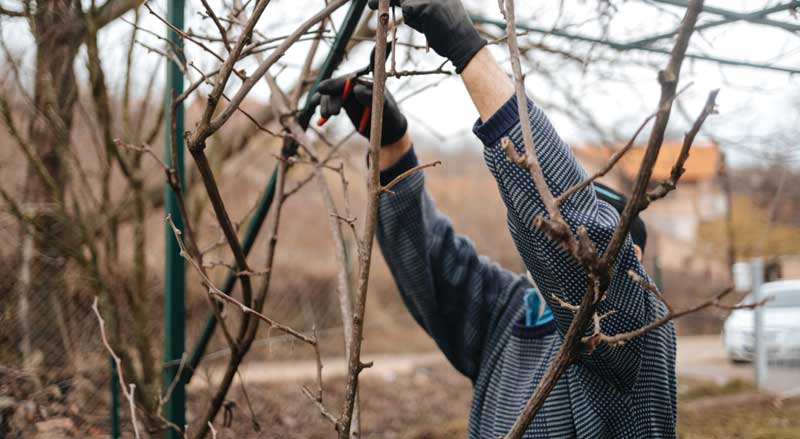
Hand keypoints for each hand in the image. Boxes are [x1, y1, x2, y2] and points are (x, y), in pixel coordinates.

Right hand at [312, 76, 406, 145]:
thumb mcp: (384, 107)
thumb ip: (371, 97)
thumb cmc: (389, 116)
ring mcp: (349, 92)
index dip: (336, 83)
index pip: (350, 79)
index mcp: (367, 80)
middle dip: (330, 96)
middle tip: (330, 112)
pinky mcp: (344, 101)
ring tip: (325, 115)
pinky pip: (329, 100)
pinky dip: (320, 102)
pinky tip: (313, 105)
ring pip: (331, 93)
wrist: (386, 130)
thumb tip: (356, 88)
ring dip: (325, 102)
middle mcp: (356, 83)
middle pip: (338, 85)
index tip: (323, 89)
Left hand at [369, 0, 485, 72]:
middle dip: (384, 0)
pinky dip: (414, 21)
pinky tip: (429, 26)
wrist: (463, 43)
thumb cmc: (448, 32)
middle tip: (370, 4)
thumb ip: (418, 4)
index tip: (376, 2)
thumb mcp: (434, 11)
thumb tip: (398, 1)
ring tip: (428, 24)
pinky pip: (409, 11)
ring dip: (410, 15)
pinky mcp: (425, 5)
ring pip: (405, 2)